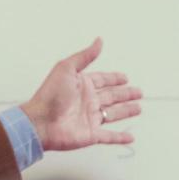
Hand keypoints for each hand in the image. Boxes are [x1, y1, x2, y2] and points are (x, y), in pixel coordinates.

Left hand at [19, 37, 141, 151]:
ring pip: (112, 114)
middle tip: (138, 92)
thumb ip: (85, 56)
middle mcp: (86, 101)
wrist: (40, 122)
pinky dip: (120, 138)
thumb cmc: (49, 95)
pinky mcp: (90, 135)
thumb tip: (98, 41)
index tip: (125, 77)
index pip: (102, 80)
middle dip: (125, 94)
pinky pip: (109, 137)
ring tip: (138, 108)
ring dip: (125, 111)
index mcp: (81, 85)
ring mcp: (89, 119)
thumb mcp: (66, 68)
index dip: (114, 78)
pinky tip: (130, 137)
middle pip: (111, 96)